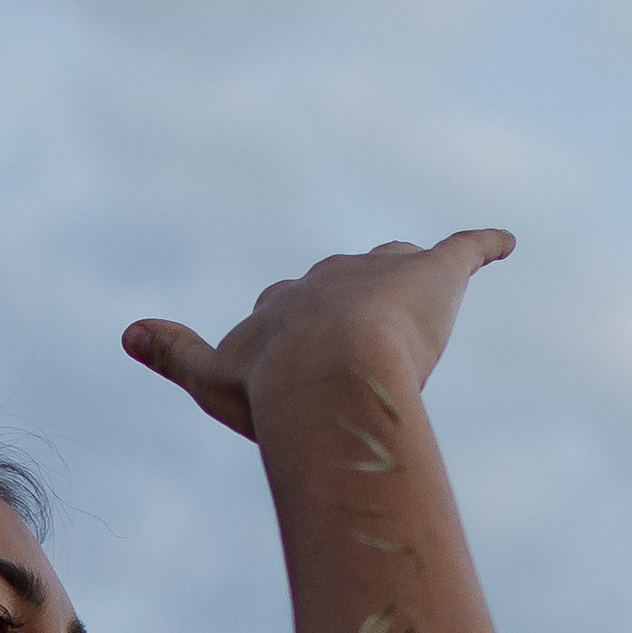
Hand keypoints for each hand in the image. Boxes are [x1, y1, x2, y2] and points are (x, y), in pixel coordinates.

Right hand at [122, 231, 514, 441]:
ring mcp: (381, 271)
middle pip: (342, 282)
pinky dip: (485, 243)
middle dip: (350, 307)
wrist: (328, 374)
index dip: (294, 332)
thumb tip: (126, 330)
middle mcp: (328, 278)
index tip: (293, 356)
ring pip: (395, 265)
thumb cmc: (272, 389)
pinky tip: (505, 242)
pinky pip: (465, 247)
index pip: (287, 306)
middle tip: (365, 349)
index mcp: (282, 306)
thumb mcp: (213, 381)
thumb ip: (175, 355)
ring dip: (406, 280)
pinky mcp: (434, 272)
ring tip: (422, 305)